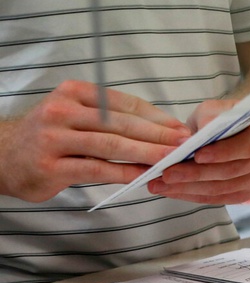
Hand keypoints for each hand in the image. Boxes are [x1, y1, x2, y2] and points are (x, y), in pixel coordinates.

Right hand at [0, 80, 190, 202]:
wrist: (4, 156)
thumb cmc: (52, 136)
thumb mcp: (78, 116)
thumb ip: (112, 120)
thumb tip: (161, 130)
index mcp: (75, 92)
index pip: (124, 103)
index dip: (156, 117)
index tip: (180, 128)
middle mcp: (63, 110)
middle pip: (121, 123)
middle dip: (157, 134)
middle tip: (184, 144)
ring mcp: (55, 137)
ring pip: (111, 145)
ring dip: (146, 153)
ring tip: (170, 159)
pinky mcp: (52, 165)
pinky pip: (97, 169)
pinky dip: (124, 172)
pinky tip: (143, 176)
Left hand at [147, 99, 249, 204]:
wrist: (229, 134)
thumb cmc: (219, 118)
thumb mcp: (212, 109)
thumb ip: (209, 117)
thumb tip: (206, 130)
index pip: (247, 145)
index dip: (223, 152)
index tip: (196, 155)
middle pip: (231, 171)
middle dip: (196, 174)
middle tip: (167, 173)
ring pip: (221, 189)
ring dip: (188, 188)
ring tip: (160, 184)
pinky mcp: (244, 194)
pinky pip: (217, 199)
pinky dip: (192, 195)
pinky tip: (172, 191)